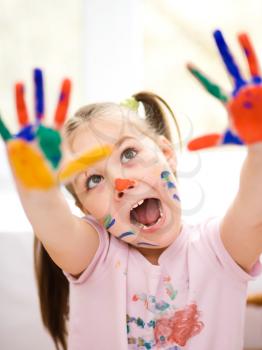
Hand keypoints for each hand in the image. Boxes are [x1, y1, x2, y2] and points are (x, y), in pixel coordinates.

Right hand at [0, 69, 110, 189]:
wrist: (41, 187)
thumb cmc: (57, 174)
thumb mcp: (74, 163)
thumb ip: (89, 154)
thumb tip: (109, 149)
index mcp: (55, 132)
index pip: (60, 110)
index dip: (63, 96)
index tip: (68, 79)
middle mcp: (40, 130)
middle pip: (40, 106)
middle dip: (40, 88)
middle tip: (38, 69)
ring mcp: (26, 135)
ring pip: (23, 113)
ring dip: (21, 97)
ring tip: (20, 82)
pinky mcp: (14, 144)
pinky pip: (6, 130)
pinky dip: (1, 122)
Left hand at [187, 30, 261, 149]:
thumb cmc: (247, 137)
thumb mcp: (225, 140)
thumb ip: (207, 142)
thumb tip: (187, 148)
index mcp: (230, 100)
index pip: (211, 86)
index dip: (200, 75)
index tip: (186, 64)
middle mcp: (241, 90)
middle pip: (230, 66)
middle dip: (223, 50)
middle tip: (215, 31)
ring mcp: (256, 88)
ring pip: (250, 63)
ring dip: (246, 49)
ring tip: (239, 33)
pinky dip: (260, 75)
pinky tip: (251, 55)